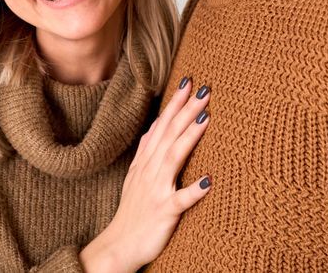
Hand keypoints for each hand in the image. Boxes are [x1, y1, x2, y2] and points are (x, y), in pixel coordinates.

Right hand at [80, 78, 211, 272]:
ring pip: (173, 158)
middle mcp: (150, 171)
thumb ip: (147, 150)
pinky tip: (209, 181)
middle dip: (186, 111)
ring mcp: (156, 191)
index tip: (188, 82)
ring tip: (206, 118)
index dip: (175, 104)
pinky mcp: (164, 213)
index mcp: (146, 162)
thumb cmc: (132, 211)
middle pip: (169, 135)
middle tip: (203, 89)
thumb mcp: (136, 175)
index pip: (162, 126)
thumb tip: (157, 124)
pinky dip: (193, 191)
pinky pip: (180, 201)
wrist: (118, 246)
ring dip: (189, 137)